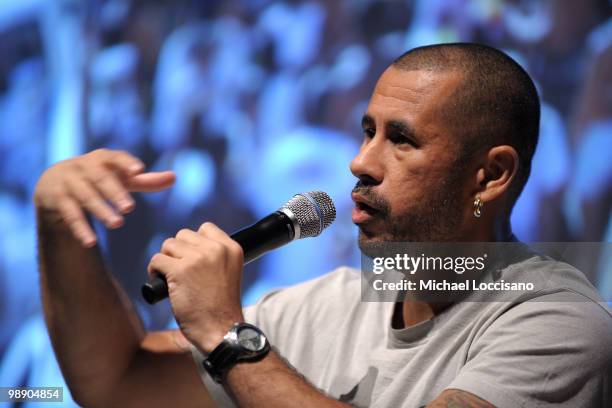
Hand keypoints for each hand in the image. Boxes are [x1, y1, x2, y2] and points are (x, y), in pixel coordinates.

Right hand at [34, 148, 175, 246]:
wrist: (53, 182)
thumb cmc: (96, 178)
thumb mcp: (119, 177)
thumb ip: (145, 180)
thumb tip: (175, 177)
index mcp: (102, 158)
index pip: (115, 157)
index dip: (126, 163)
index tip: (139, 170)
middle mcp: (83, 167)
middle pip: (100, 178)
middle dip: (114, 192)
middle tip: (130, 207)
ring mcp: (68, 182)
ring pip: (84, 196)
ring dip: (100, 210)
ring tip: (117, 224)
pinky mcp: (56, 200)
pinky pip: (69, 215)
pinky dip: (80, 229)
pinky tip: (91, 243)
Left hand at [147, 222, 244, 352]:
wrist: (221, 330)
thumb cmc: (221, 307)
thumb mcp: (228, 272)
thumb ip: (215, 256)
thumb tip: (187, 246)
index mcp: (232, 248)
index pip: (206, 228)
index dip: (193, 243)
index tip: (192, 260)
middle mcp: (216, 249)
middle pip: (183, 235)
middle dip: (177, 252)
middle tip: (180, 272)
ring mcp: (198, 258)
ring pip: (168, 245)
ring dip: (165, 261)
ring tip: (170, 278)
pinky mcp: (180, 270)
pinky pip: (157, 260)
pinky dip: (154, 272)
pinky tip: (161, 284)